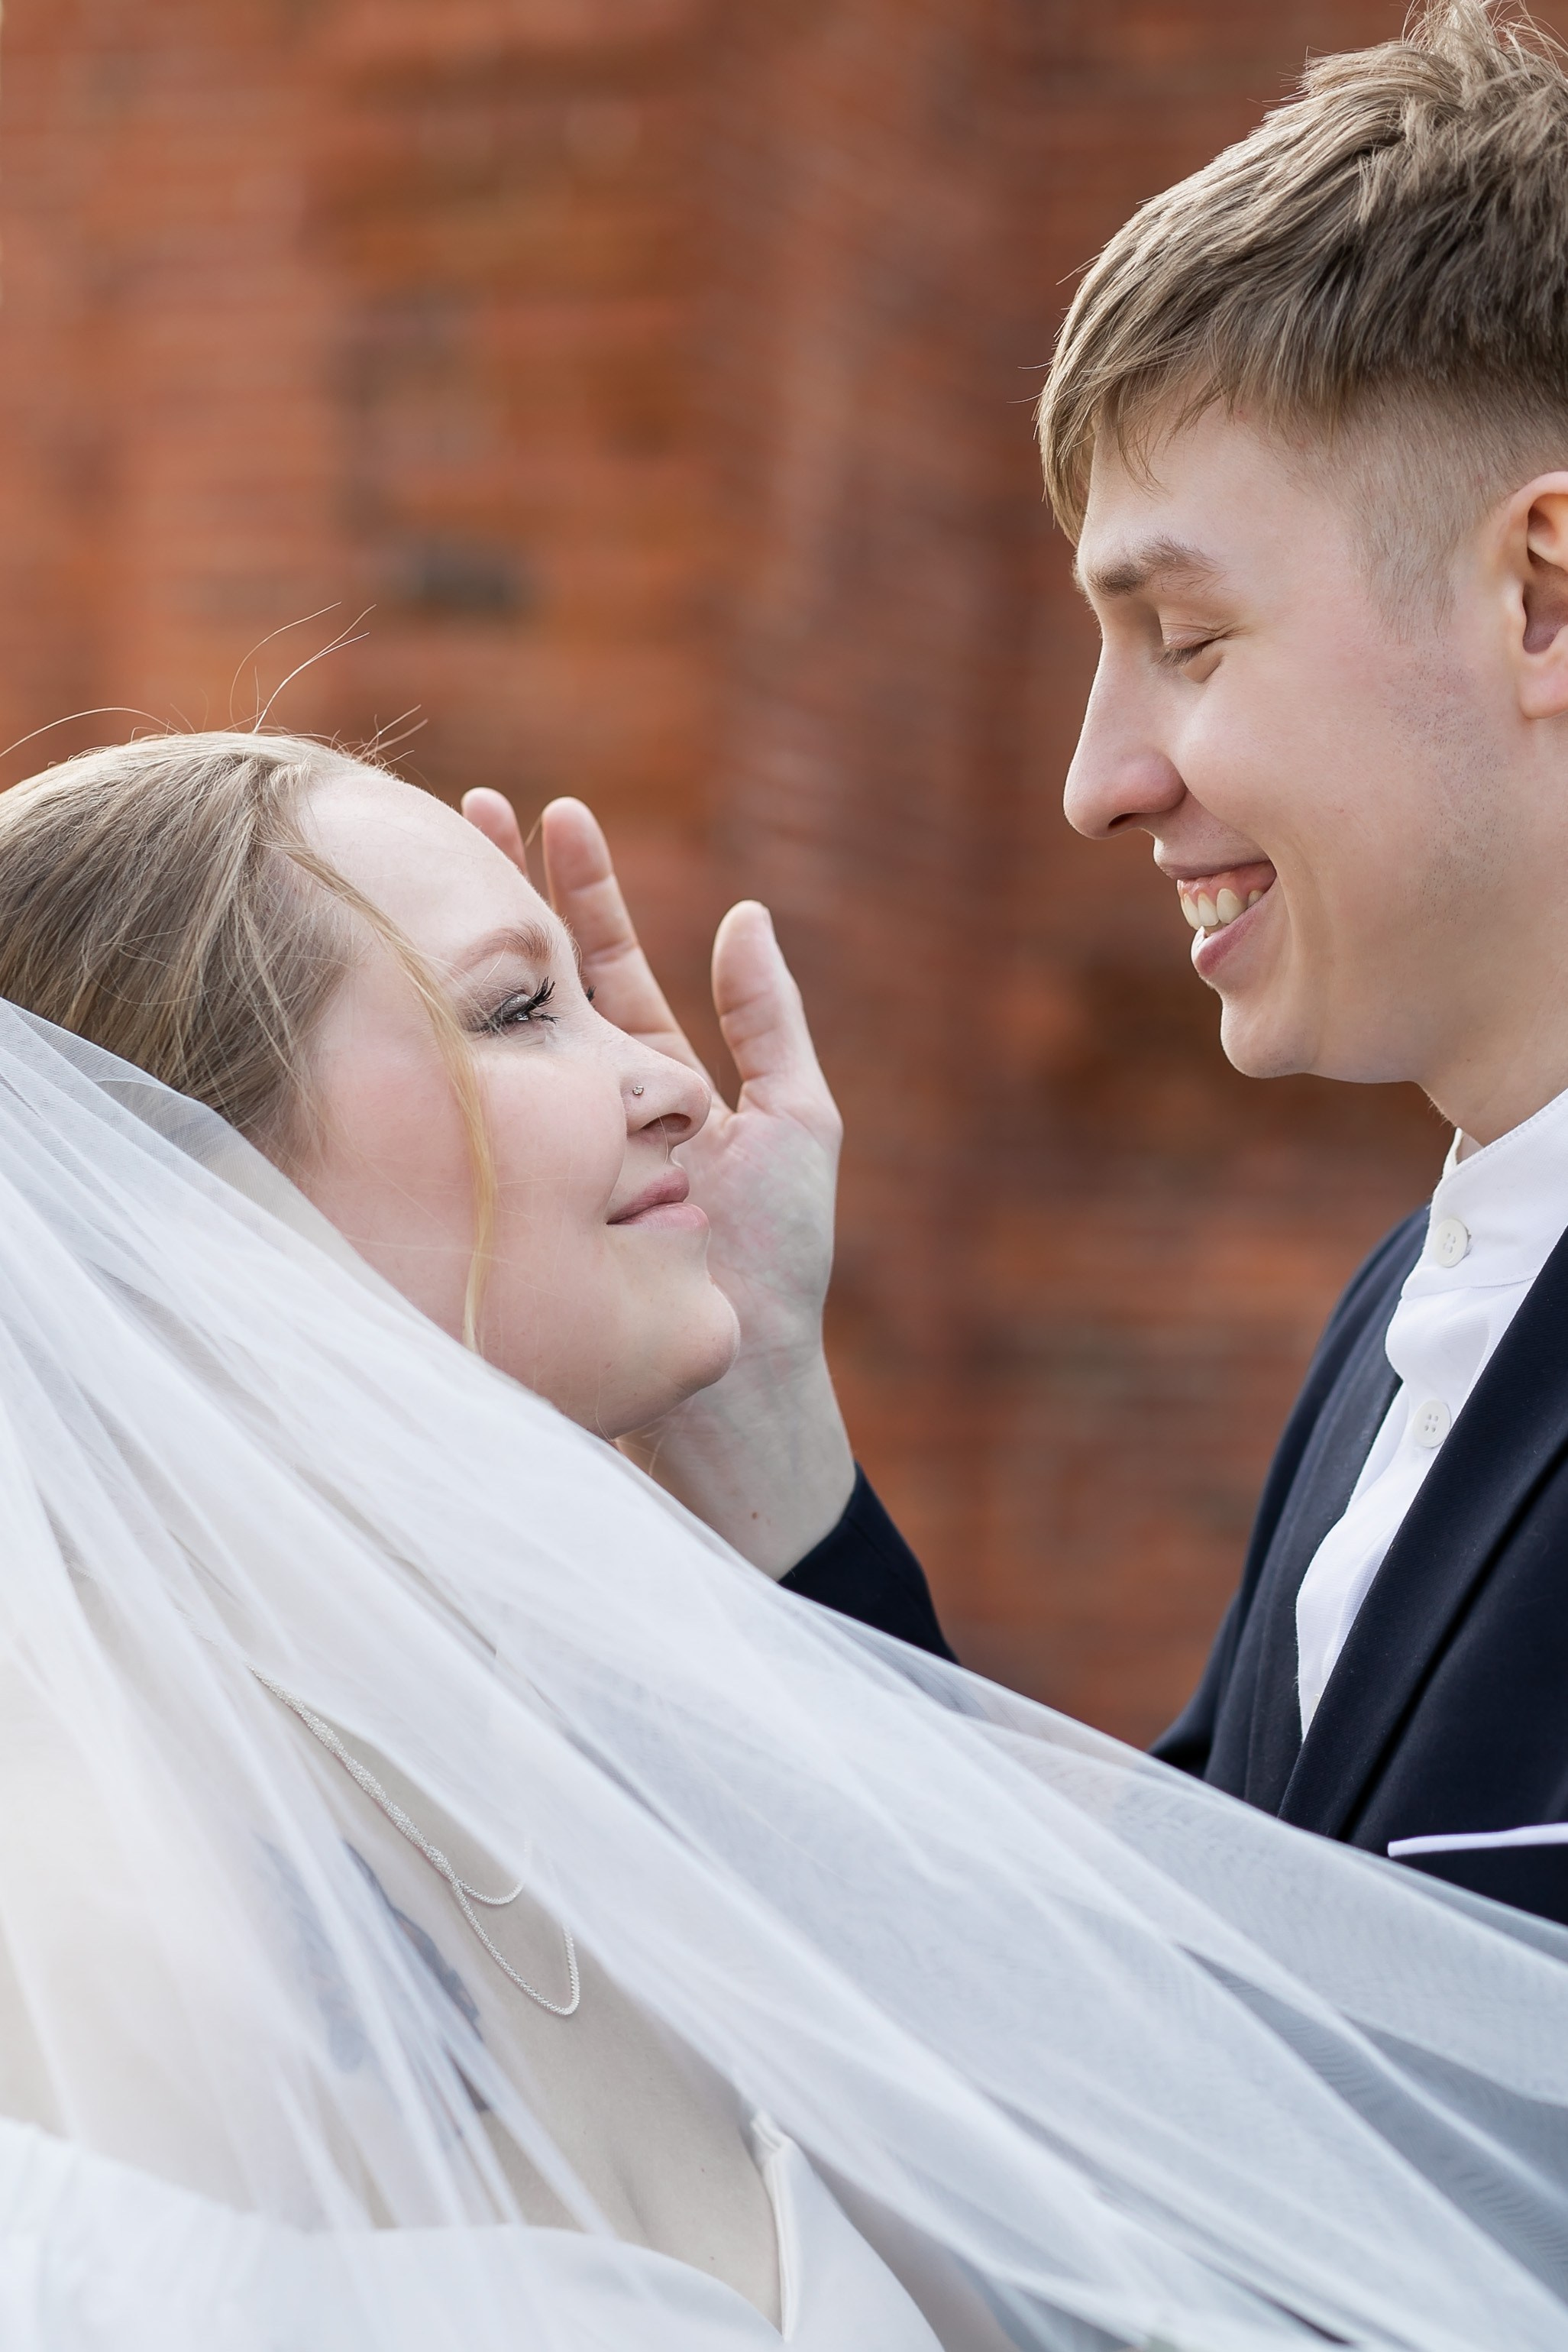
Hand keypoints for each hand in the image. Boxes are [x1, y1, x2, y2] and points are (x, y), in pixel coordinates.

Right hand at [462, 789, 854, 1572]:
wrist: (732, 1385)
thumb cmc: (777, 1261)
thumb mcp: (798, 1124)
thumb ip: (770, 1022)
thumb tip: (745, 913)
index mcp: (659, 1080)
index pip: (612, 963)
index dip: (582, 888)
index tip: (552, 812)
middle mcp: (594, 1104)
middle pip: (542, 980)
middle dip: (508, 895)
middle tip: (467, 809)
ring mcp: (548, 1145)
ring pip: (504, 1033)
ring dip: (472, 955)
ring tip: (430, 875)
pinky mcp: (516, 1190)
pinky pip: (486, 1108)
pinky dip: (455, 1047)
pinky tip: (416, 994)